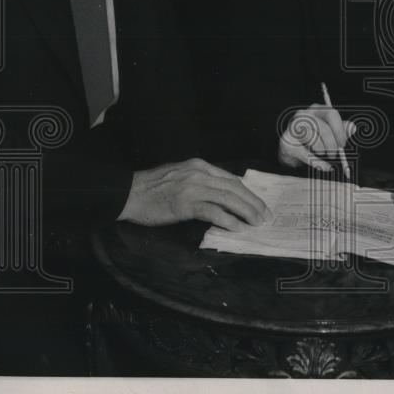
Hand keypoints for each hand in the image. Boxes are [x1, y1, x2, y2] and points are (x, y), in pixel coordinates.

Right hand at [118, 158, 270, 231]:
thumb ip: (201, 181)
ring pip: (228, 198)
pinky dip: (228, 219)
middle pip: (234, 188)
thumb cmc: (153, 187)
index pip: (231, 179)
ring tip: (257, 223)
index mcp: (200, 166)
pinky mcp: (185, 204)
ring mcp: (193, 188)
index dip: (248, 193)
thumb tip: (222, 194)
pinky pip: (213, 211)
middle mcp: (200, 174)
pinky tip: (237, 227)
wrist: (129, 193)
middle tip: (265, 216)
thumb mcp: (181, 175)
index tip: (259, 204)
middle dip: (253, 203)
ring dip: (246, 211)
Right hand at [278, 104, 355, 173]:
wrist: (291, 151)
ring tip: (322, 154)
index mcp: (317, 109)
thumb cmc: (313, 139)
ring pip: (314, 139)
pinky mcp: (286, 141)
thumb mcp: (330, 133)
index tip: (343, 144)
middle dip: (332, 144)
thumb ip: (341, 130)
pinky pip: (305, 153)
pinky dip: (316, 162)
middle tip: (335, 154)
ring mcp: (293, 126)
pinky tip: (321, 165)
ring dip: (322, 151)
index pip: (332, 114)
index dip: (339, 130)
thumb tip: (352, 128)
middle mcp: (303, 114)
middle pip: (323, 128)